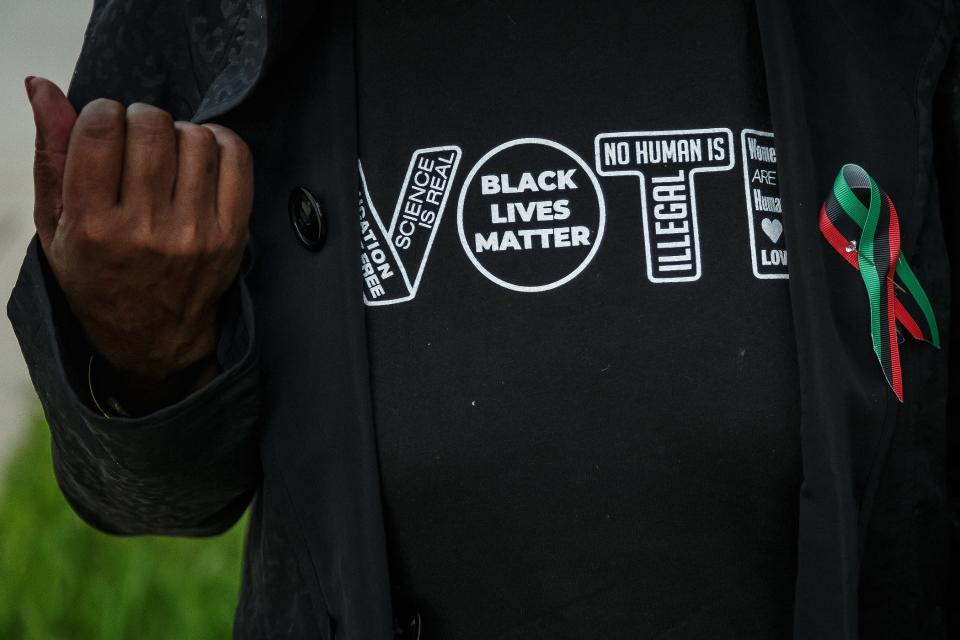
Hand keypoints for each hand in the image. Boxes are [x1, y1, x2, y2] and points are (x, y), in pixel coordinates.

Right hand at [26, 77, 253, 392]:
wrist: (153, 337)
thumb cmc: (96, 274)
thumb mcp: (54, 223)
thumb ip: (50, 153)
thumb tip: (42, 85)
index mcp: (92, 225)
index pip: (101, 128)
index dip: (102, 112)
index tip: (104, 127)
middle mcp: (147, 230)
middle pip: (152, 127)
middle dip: (141, 119)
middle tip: (137, 139)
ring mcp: (195, 233)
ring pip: (194, 138)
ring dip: (179, 133)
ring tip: (167, 154)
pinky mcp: (232, 234)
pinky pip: (236, 157)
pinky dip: (219, 141)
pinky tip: (202, 153)